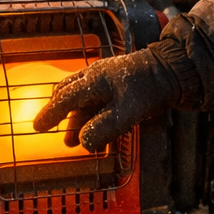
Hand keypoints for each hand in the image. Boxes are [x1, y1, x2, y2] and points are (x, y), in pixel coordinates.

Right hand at [32, 45, 183, 150]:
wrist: (175, 71)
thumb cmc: (150, 88)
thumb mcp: (126, 112)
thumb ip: (103, 128)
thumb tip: (82, 142)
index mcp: (94, 79)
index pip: (65, 98)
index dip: (50, 114)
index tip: (38, 127)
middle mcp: (97, 76)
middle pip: (70, 95)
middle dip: (62, 116)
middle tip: (57, 133)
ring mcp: (109, 79)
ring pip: (85, 100)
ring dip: (79, 121)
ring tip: (76, 141)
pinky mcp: (121, 85)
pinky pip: (99, 102)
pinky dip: (94, 118)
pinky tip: (98, 134)